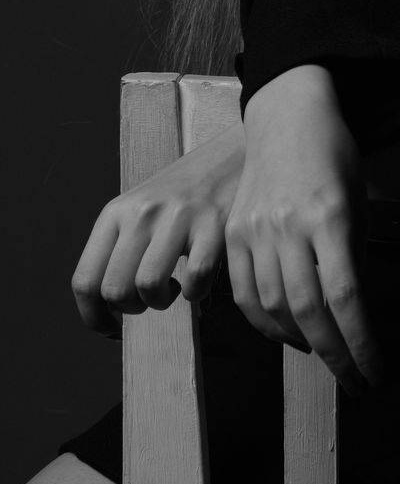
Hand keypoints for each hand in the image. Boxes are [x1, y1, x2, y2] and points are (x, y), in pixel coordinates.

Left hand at [72, 119, 245, 340]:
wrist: (231, 154)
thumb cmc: (182, 192)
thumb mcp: (139, 208)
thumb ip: (120, 248)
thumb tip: (107, 307)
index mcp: (115, 213)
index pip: (85, 280)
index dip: (94, 316)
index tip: (110, 328)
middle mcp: (141, 213)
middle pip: (115, 290)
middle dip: (131, 310)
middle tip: (149, 301)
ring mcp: (177, 217)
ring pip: (149, 286)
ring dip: (162, 302)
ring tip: (173, 290)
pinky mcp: (213, 224)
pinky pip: (195, 279)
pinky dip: (196, 293)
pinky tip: (199, 281)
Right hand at [231, 64, 384, 397]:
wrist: (288, 116)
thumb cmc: (335, 157)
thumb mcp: (359, 203)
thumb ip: (354, 257)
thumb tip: (354, 317)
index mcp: (331, 216)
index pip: (346, 297)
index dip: (361, 344)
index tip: (375, 373)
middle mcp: (289, 225)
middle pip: (308, 310)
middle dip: (335, 355)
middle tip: (356, 381)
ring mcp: (255, 228)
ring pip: (272, 307)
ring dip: (301, 342)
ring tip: (325, 355)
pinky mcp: (233, 233)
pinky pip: (243, 293)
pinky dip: (264, 323)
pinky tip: (287, 334)